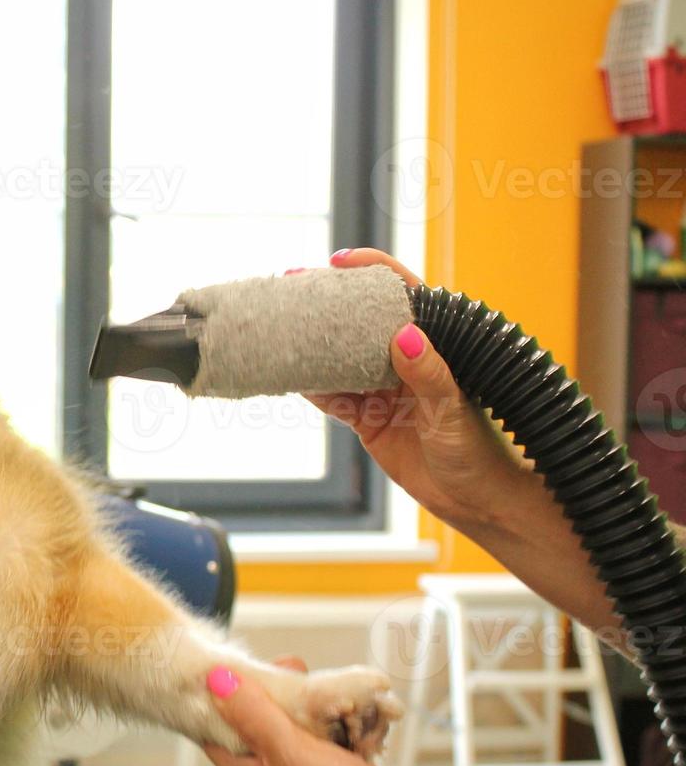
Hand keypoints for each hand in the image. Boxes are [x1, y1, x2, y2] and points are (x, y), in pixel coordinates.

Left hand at [203, 660, 612, 765]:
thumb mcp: (289, 753)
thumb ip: (253, 714)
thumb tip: (215, 679)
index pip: (214, 722)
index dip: (222, 690)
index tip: (237, 661)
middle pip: (258, 713)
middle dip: (278, 689)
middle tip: (295, 670)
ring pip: (297, 718)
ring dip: (314, 701)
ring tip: (332, 693)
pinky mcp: (333, 765)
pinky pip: (328, 729)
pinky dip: (340, 717)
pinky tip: (353, 714)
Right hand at [305, 248, 528, 532]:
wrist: (479, 503)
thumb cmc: (482, 452)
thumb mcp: (454, 411)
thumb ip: (429, 374)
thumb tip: (404, 335)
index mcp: (437, 347)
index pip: (405, 295)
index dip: (372, 271)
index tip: (339, 263)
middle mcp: (408, 361)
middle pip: (363, 321)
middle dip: (330, 303)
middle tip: (294, 286)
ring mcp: (385, 389)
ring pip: (342, 357)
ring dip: (315, 344)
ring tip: (283, 326)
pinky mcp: (368, 419)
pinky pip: (334, 397)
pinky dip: (314, 387)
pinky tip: (293, 375)